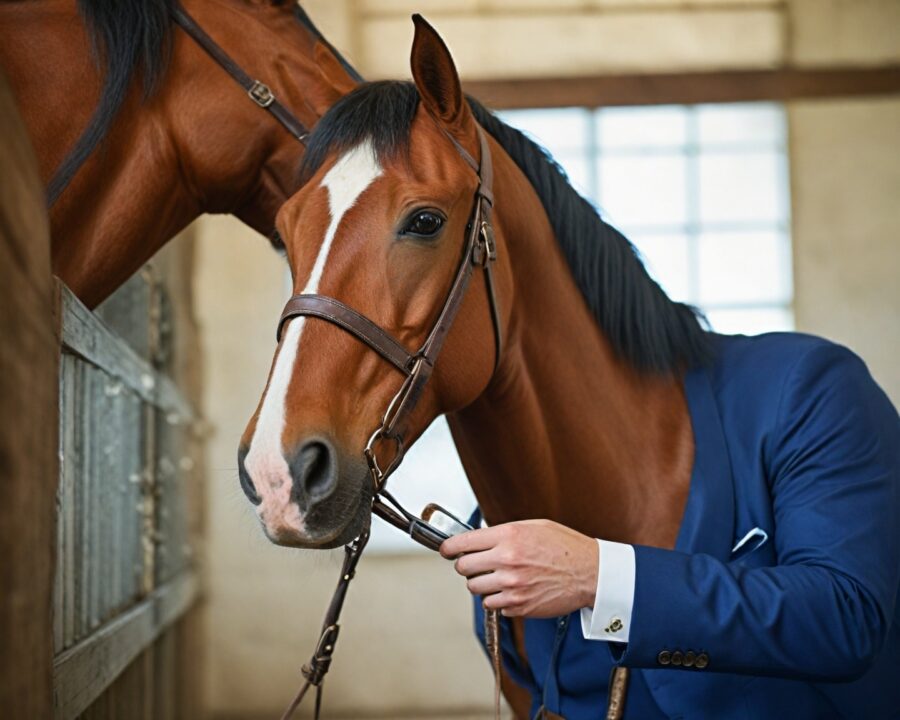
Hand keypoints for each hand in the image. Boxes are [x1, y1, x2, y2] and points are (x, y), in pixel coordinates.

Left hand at [440, 519, 598, 617]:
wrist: (591, 573)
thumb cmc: (565, 546)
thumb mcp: (533, 526)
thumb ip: (504, 532)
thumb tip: (478, 538)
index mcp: (509, 536)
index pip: (463, 543)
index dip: (448, 547)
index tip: (445, 550)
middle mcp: (507, 561)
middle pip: (463, 568)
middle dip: (466, 566)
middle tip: (477, 564)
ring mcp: (512, 586)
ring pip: (475, 588)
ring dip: (482, 583)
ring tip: (499, 577)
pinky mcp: (519, 606)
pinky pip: (493, 605)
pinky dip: (498, 599)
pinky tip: (513, 590)